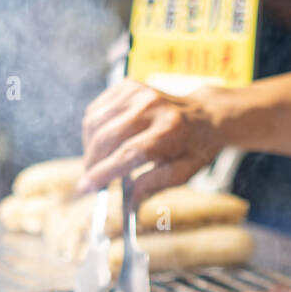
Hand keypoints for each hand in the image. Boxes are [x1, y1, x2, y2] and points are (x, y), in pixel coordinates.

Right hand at [78, 79, 225, 200]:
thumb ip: (153, 185)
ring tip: (98, 162)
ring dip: (90, 147)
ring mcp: (138, 92)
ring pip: (95, 123)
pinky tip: (103, 142)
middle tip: (90, 181)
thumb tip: (126, 205)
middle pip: (108, 137)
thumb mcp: (183, 173)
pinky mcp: (127, 85)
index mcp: (171, 131)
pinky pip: (96, 110)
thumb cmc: (194, 148)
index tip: (85, 188)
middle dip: (92, 163)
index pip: (129, 153)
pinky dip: (92, 130)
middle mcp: (152, 107)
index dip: (104, 172)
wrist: (205, 114)